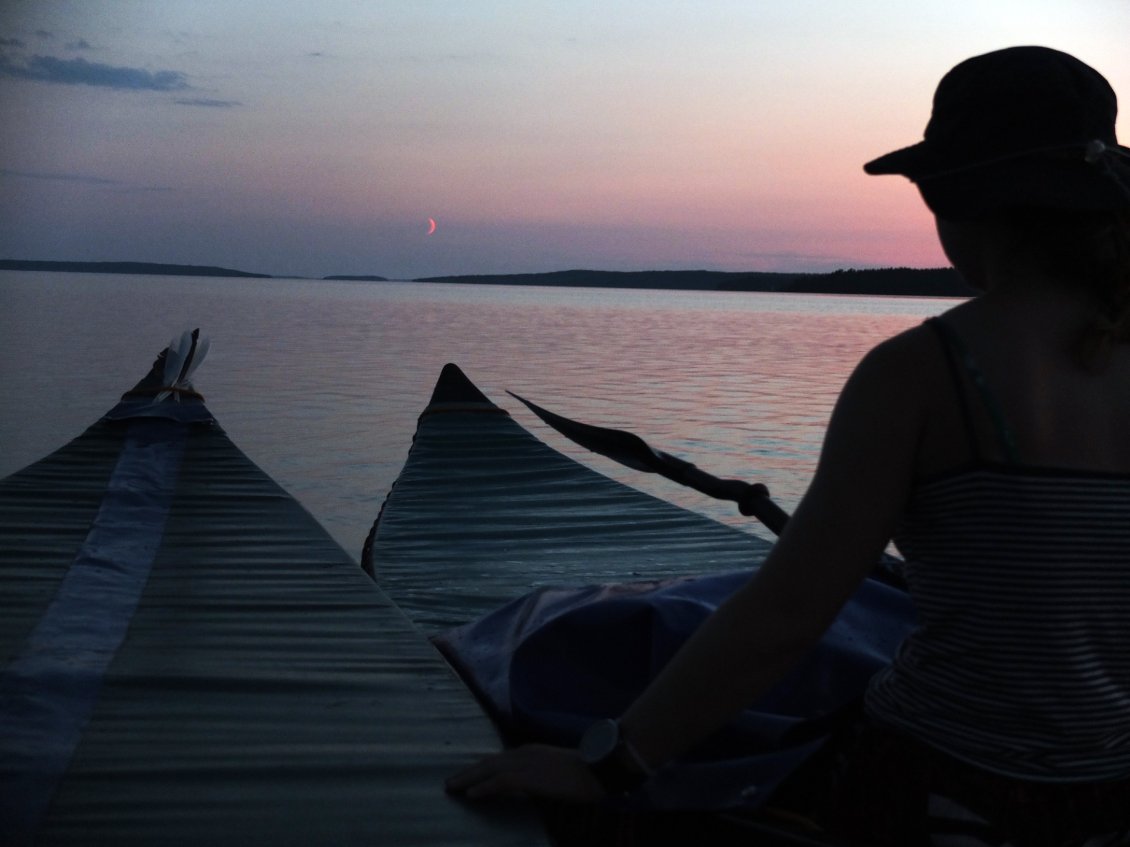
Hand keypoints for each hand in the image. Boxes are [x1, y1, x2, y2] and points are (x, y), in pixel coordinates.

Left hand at [446, 743, 605, 801]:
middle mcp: (524, 753)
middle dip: (468, 772)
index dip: (480, 768)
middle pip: (488, 762)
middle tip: (450, 783)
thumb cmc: (584, 771)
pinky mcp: (529, 777)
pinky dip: (484, 787)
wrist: (599, 768)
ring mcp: (526, 763)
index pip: (498, 760)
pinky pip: (500, 782)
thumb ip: (539, 774)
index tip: (466, 776)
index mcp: (530, 752)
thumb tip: (528, 785)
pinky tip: (471, 795)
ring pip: (489, 770)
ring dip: (469, 779)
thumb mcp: (555, 770)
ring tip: (452, 788)